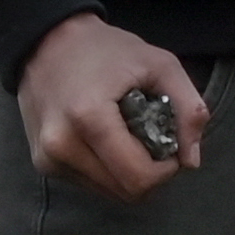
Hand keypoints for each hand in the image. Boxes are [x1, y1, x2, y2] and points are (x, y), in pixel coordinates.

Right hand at [18, 11, 206, 202]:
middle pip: (126, 192)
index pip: (139, 178)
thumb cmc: (106, 50)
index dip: (166, 170)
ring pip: (110, 192)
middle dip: (150, 173)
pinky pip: (91, 183)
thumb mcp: (160, 65)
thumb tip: (191, 161)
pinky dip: (108, 170)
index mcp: (89, 118)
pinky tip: (106, 140)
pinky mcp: (43, 163)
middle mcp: (61, 146)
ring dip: (129, 173)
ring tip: (126, 136)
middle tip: (151, 139)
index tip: (169, 145)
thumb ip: (188, 108)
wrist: (45, 42)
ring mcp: (48, 158)